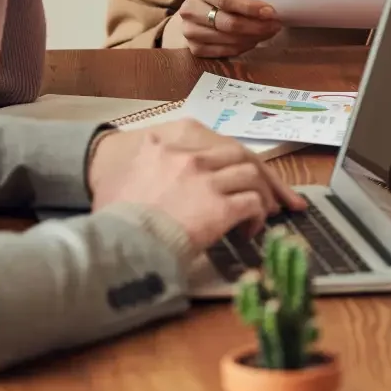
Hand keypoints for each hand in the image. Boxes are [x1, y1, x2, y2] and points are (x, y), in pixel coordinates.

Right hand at [89, 119, 304, 251]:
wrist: (117, 245)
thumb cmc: (114, 221)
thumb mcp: (121, 180)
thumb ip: (143, 164)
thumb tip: (150, 162)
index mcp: (166, 146)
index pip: (214, 144)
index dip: (234, 159)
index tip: (243, 173)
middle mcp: (190, 157)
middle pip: (241, 154)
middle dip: (262, 174)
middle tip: (276, 194)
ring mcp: (206, 180)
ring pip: (252, 174)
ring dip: (263, 194)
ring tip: (264, 212)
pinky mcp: (219, 206)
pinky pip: (252, 203)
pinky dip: (257, 215)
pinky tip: (250, 230)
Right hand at [179, 0, 281, 58]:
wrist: (197, 11)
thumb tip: (271, 10)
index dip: (250, 7)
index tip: (270, 12)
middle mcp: (189, 9)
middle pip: (228, 23)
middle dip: (256, 26)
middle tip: (275, 25)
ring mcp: (189, 31)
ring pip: (228, 39)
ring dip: (253, 38)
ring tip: (269, 33)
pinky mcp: (194, 49)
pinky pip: (223, 52)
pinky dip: (242, 47)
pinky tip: (254, 41)